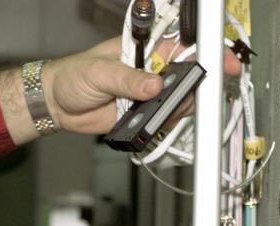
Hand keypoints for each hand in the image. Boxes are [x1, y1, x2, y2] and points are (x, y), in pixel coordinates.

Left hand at [40, 37, 242, 135]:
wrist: (57, 104)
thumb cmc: (74, 76)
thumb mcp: (100, 72)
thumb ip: (128, 79)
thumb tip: (153, 85)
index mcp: (146, 49)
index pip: (184, 47)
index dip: (207, 53)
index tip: (222, 63)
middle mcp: (152, 71)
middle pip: (188, 78)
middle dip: (193, 89)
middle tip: (184, 100)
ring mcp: (148, 95)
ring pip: (177, 103)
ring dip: (175, 111)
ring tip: (155, 113)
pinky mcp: (141, 115)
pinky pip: (161, 121)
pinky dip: (161, 126)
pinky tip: (148, 125)